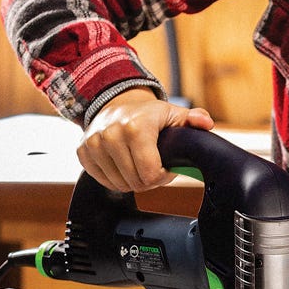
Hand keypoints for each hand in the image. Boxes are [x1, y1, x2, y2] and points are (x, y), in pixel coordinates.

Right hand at [77, 88, 214, 192]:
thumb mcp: (173, 113)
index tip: (167, 168)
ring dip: (132, 181)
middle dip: (149, 180)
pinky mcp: (83, 152)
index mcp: (136, 128)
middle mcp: (111, 135)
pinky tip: (124, 166)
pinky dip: (116, 179)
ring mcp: (94, 144)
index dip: (163, 177)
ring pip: (119, 185)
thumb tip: (206, 123)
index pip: (151, 174)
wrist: (115, 104)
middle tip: (154, 167)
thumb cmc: (147, 114)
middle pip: (136, 182)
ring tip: (139, 165)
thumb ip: (193, 119)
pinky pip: (103, 181)